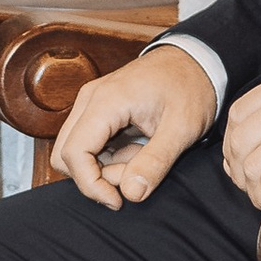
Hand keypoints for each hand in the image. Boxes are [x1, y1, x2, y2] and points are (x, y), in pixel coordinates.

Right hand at [52, 46, 216, 208]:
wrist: (195, 60)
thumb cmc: (190, 88)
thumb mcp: (182, 129)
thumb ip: (155, 162)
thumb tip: (131, 194)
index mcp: (106, 101)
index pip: (73, 153)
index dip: (91, 184)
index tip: (118, 200)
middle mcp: (89, 100)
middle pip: (65, 154)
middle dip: (95, 177)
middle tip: (134, 175)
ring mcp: (91, 103)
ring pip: (75, 150)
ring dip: (103, 167)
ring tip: (142, 156)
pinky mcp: (98, 109)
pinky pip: (87, 143)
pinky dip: (108, 157)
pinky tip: (137, 149)